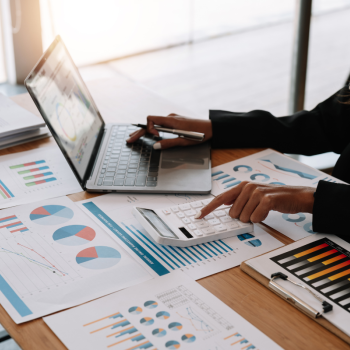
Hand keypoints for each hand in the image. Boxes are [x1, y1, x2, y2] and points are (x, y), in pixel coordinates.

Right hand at [127, 114, 211, 148]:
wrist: (212, 128)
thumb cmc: (200, 134)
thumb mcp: (184, 141)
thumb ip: (169, 143)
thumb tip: (155, 146)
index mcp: (171, 121)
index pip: (151, 119)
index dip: (149, 128)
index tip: (155, 138)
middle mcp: (170, 118)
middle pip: (150, 123)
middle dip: (140, 131)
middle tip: (130, 139)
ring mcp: (173, 119)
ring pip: (155, 123)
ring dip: (146, 130)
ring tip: (136, 137)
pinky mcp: (176, 121)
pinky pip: (161, 124)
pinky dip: (154, 129)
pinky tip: (151, 134)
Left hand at [195, 182, 314, 222]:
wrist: (294, 196)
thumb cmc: (273, 197)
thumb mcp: (253, 195)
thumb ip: (238, 199)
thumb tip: (224, 204)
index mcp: (241, 186)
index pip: (220, 198)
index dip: (209, 208)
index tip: (199, 215)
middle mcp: (247, 187)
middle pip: (233, 213)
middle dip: (243, 217)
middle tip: (255, 210)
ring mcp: (256, 192)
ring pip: (243, 217)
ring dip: (253, 218)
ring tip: (262, 210)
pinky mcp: (266, 199)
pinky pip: (255, 218)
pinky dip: (261, 219)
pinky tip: (267, 211)